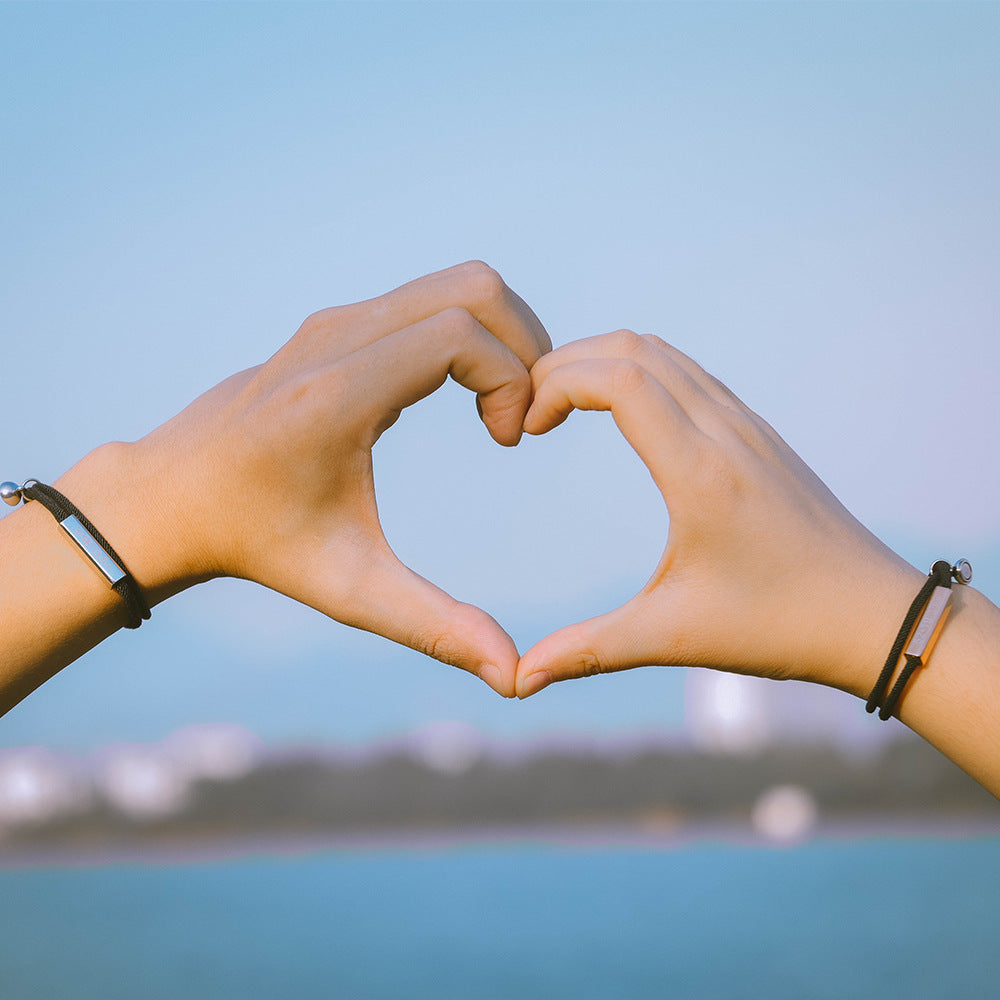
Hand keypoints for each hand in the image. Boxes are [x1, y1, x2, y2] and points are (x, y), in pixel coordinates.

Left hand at [76, 261, 548, 697]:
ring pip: (456, 285)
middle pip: (474, 287)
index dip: (513, 381)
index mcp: (340, 394)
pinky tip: (464, 396)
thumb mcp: (349, 589)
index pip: (462, 335)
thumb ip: (433, 627)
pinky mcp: (336, 323)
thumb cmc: (259, 544)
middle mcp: (337, 338)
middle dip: (525, 345)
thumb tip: (511, 676)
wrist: (173, 495)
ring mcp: (334, 322)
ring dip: (501, 338)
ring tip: (500, 410)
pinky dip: (469, 334)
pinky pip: (428, 300)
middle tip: (521, 416)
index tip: (507, 442)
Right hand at [515, 331, 924, 699]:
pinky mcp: (758, 434)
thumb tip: (521, 677)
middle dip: (568, 364)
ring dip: (604, 362)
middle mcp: (726, 432)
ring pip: (664, 353)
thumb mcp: (674, 637)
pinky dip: (640, 372)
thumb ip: (589, 650)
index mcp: (701, 472)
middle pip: (634, 348)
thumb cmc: (780, 626)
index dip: (557, 385)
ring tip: (562, 406)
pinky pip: (690, 374)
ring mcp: (747, 426)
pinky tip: (620, 414)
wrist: (874, 616)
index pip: (619, 378)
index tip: (528, 429)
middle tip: (531, 411)